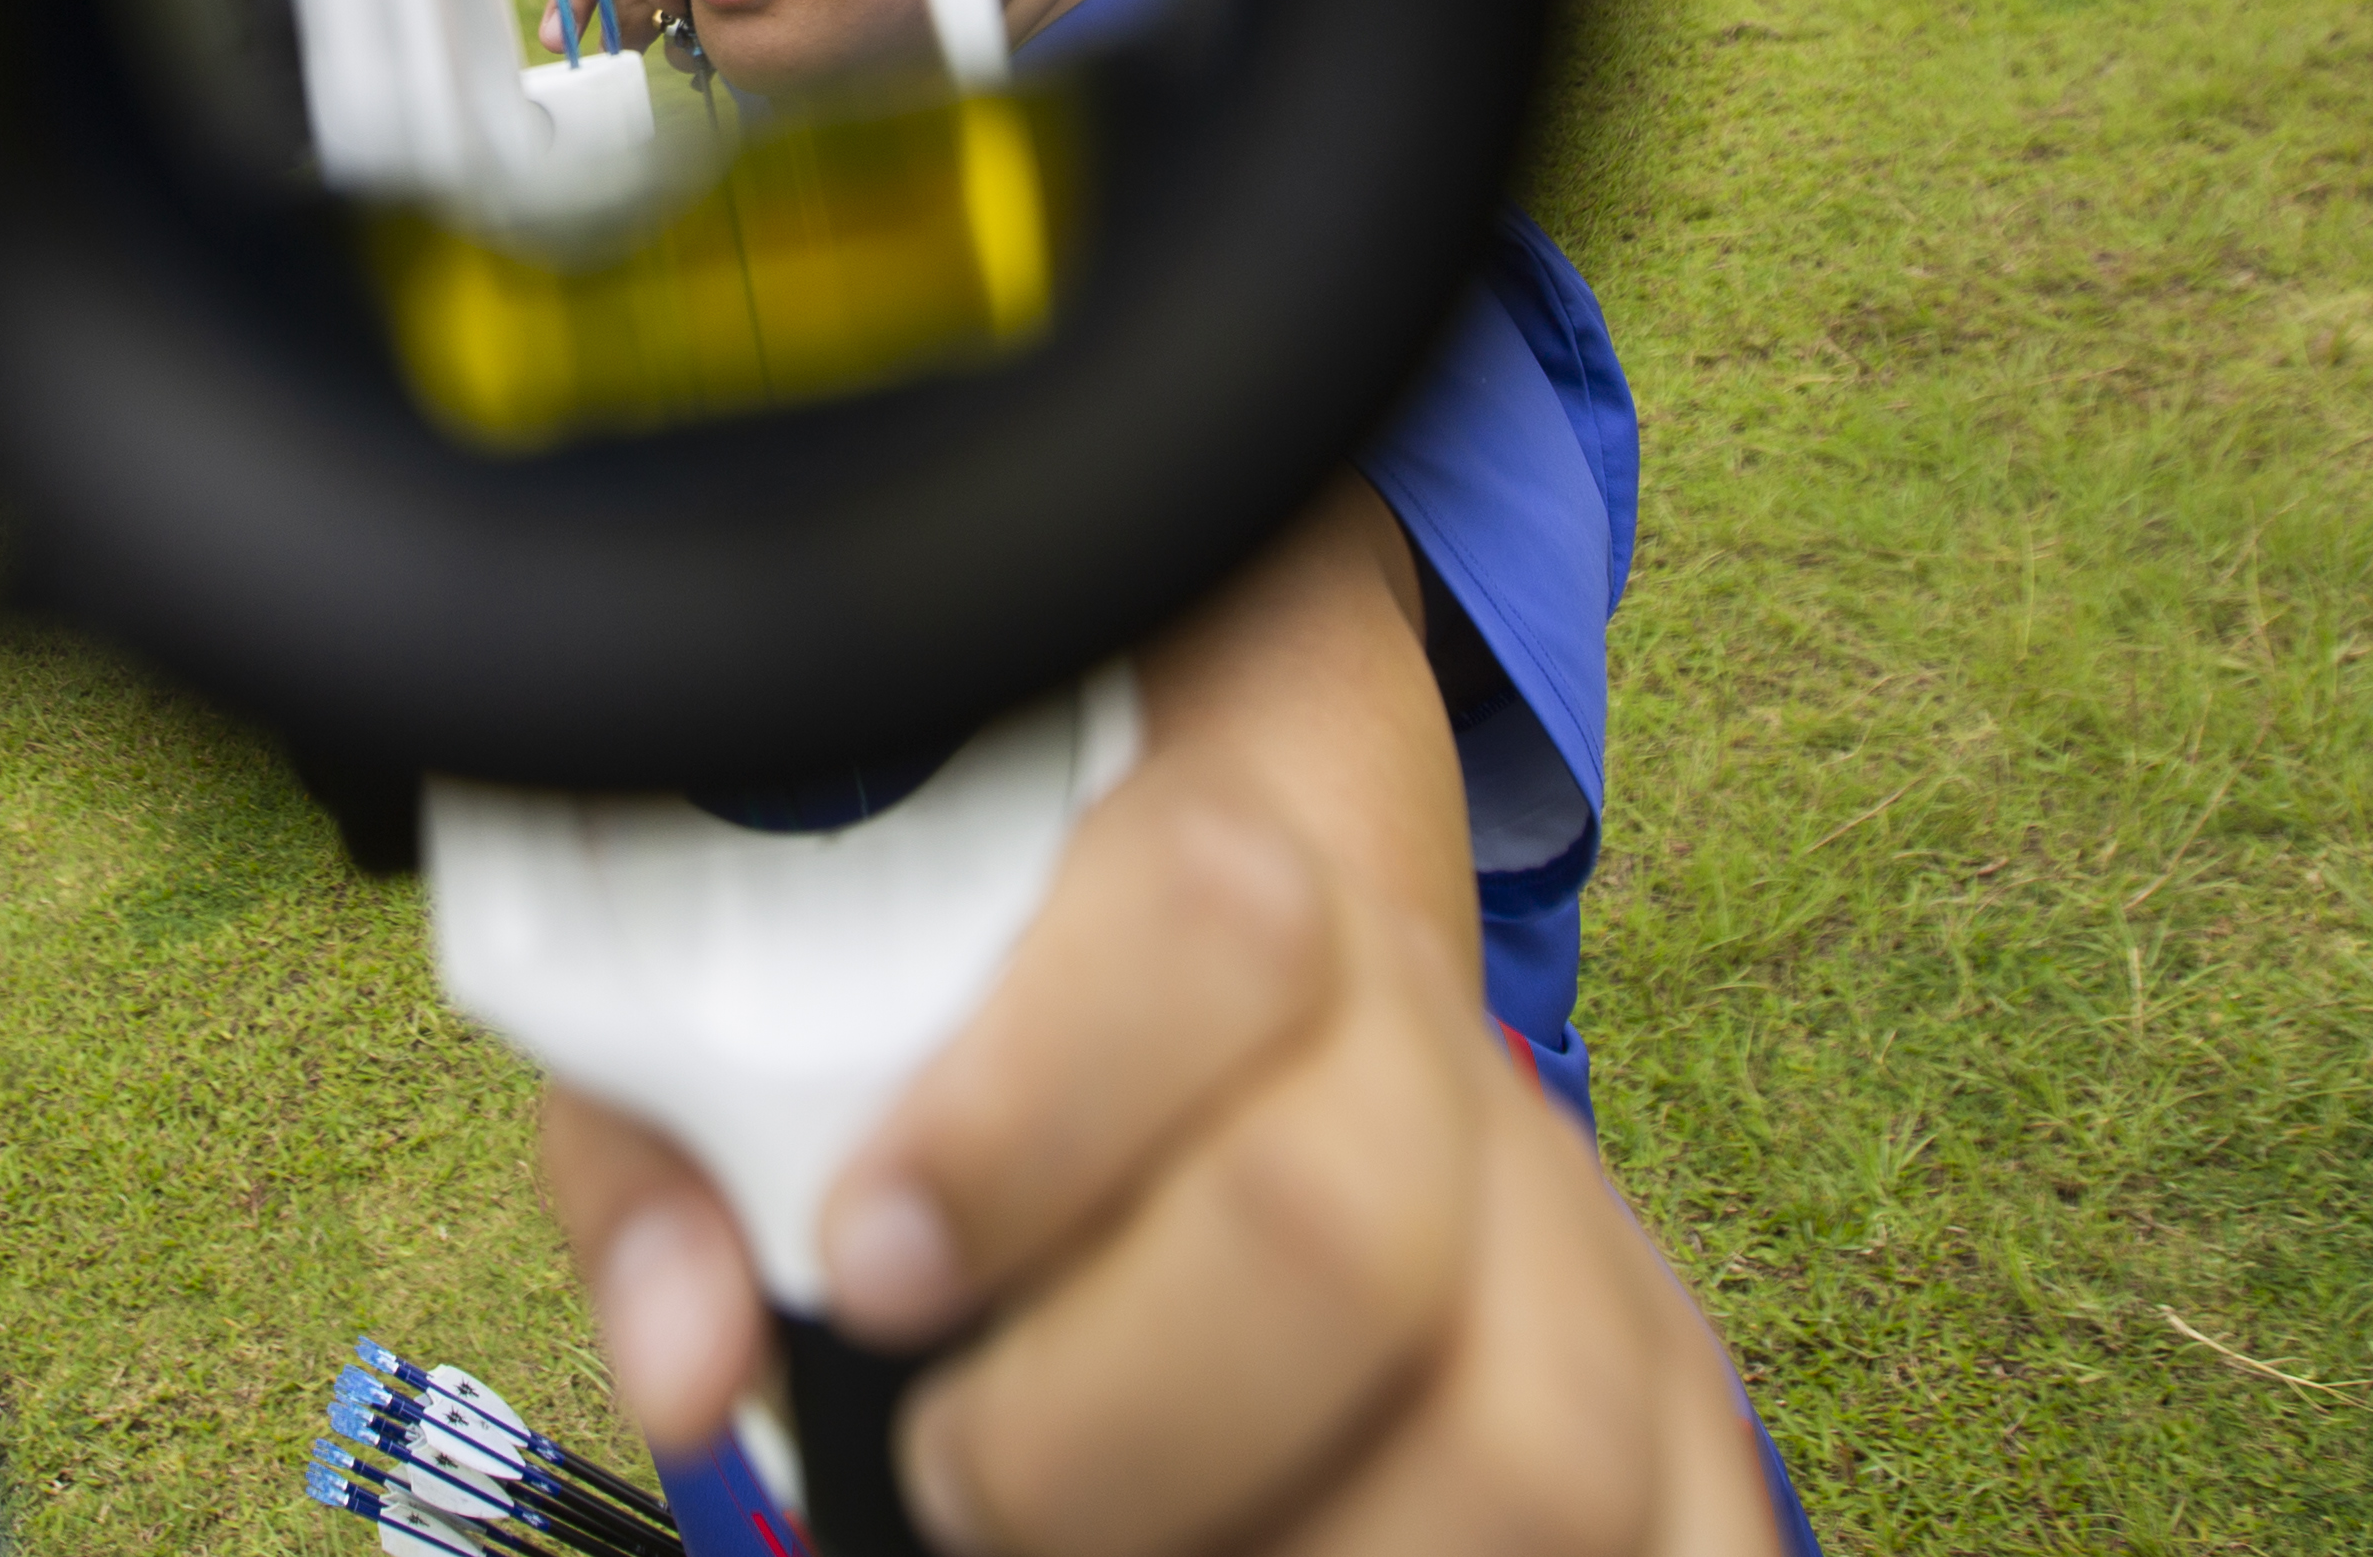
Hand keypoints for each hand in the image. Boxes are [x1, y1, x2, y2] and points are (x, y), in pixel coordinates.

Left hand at [536, 485, 1782, 1556]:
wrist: (1262, 894)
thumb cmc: (974, 991)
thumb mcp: (760, 985)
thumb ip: (682, 1145)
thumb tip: (692, 1362)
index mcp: (1223, 881)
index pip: (1204, 925)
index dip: (1029, 1113)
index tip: (879, 1252)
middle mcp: (1429, 1053)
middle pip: (1345, 1236)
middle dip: (1114, 1425)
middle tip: (969, 1481)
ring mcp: (1572, 1239)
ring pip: (1538, 1447)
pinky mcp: (1670, 1398)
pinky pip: (1690, 1545)